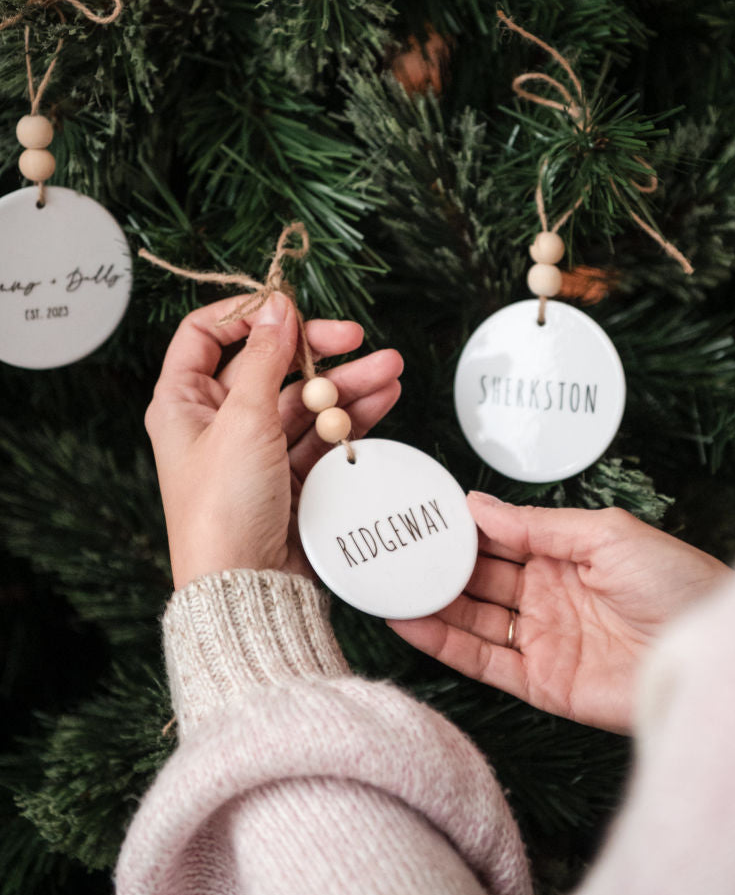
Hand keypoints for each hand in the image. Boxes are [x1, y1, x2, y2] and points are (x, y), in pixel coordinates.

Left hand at [145, 291, 402, 590]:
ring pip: (305, 401)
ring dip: (347, 383)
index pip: (205, 336)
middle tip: (357, 337)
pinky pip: (321, 435)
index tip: (288, 308)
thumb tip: (278, 307)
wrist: (246, 587)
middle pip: (269, 365)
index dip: (246, 315)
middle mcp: (216, 422)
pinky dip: (351, 418)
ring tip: (390, 369)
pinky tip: (382, 399)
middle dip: (318, 350)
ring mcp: (255, 450)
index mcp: (183, 403)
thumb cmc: (223, 508)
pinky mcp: (288, 477)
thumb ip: (267, 359)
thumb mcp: (244, 419)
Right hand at [388, 493, 731, 733]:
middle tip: (388, 548)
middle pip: (478, 577)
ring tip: (385, 583)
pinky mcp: (542, 683)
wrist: (711, 653)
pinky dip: (443, 643)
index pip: (499, 537)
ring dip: (429, 603)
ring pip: (471, 617)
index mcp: (566, 553)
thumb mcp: (607, 534)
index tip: (417, 514)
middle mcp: (548, 595)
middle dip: (435, 564)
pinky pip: (483, 661)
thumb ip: (537, 525)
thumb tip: (476, 507)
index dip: (459, 528)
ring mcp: (543, 639)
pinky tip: (410, 622)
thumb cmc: (679, 584)